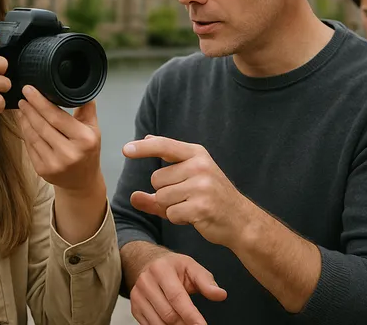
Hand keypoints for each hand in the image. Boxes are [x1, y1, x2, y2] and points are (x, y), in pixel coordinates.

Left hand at [17, 86, 101, 192]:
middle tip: (23, 95)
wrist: (82, 181)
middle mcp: (69, 153)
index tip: (30, 90)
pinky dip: (25, 132)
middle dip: (30, 108)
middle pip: (42, 125)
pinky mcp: (42, 170)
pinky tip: (23, 122)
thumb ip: (87, 108)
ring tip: (22, 107)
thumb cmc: (88, 151)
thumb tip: (78, 87)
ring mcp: (54, 164)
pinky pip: (30, 146)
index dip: (40, 102)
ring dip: (25, 119)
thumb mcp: (94, 129)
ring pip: (33, 135)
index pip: (57, 117)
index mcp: (84, 139)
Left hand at [123, 135, 251, 246]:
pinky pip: (171, 213)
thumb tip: (132, 196)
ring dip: (171, 207)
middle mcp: (199, 166)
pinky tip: (196, 216)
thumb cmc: (210, 200)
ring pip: (162, 197)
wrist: (241, 220)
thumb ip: (158, 191)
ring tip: (192, 206)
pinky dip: (179, 218)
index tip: (126, 149)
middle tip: (187, 197)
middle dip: (164, 192)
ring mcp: (202, 185)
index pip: (164, 145)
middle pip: (157, 179)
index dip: (143, 148)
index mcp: (196, 154)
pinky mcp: (201, 206)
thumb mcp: (187, 186)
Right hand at [131, 251, 225, 324]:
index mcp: (161, 269)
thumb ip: (206, 281)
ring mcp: (137, 295)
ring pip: (158, 323)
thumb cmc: (172, 266)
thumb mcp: (190, 266)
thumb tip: (221, 294)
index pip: (177, 297)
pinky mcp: (134, 307)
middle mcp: (146, 282)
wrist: (146, 262)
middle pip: (168, 314)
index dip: (191, 315)